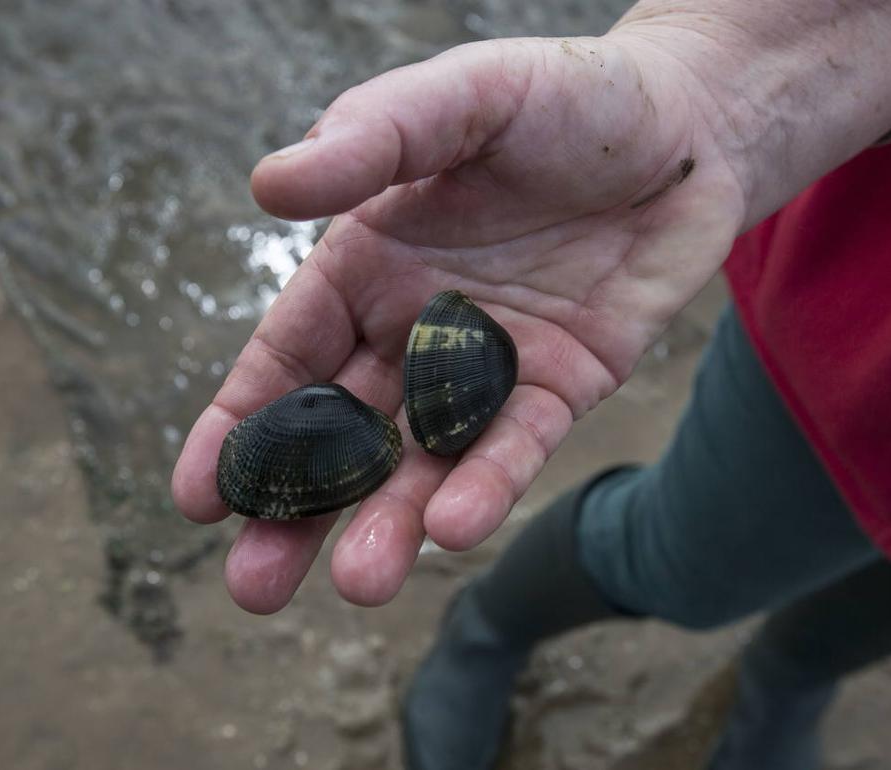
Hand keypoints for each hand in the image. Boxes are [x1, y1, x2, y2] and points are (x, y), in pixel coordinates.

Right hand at [172, 33, 748, 612]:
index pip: (288, 357)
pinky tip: (454, 528)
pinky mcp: (563, 385)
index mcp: (367, 265)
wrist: (691, 121)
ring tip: (362, 583)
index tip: (199, 497)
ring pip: (425, 458)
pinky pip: (517, 443)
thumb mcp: (461, 97)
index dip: (240, 426)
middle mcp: (416, 325)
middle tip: (255, 586)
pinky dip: (487, 485)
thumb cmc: (564, 95)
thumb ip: (371, 139)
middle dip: (298, 510)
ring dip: (391, 523)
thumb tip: (268, 185)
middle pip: (343, 433)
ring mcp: (488, 363)